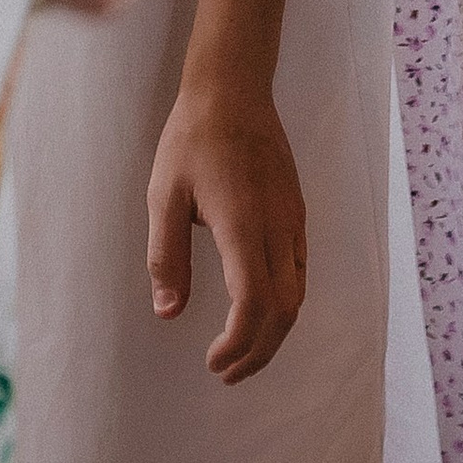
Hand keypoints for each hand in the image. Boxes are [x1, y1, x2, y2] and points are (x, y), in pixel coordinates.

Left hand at [147, 70, 307, 381]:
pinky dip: (283, 305)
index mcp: (243, 225)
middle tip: (226, 373)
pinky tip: (258, 311)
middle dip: (258, 352)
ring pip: (297, 295)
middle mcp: (277, 228)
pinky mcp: (296, 213)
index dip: (238, 344)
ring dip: (273, 333)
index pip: (254, 304)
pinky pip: (299, 272)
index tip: (212, 362)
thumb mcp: (163, 195)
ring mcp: (293, 221)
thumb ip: (165, 257)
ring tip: (241, 353)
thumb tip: (169, 313)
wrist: (233, 89)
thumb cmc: (192, 138)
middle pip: (283, 311)